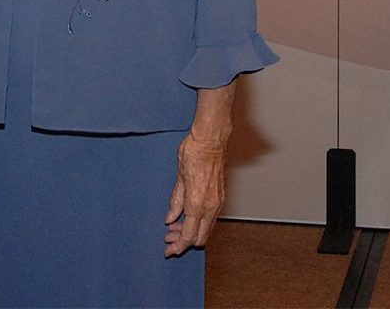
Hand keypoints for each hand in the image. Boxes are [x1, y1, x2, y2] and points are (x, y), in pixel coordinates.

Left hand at [163, 133, 226, 256]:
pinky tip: (188, 216)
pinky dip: (199, 223)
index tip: (168, 249)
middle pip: (199, 238)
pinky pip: (211, 218)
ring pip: (206, 229)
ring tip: (175, 227)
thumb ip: (176, 201)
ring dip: (192, 232)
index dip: (177, 246)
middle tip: (169, 238)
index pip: (188, 236)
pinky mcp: (221, 196)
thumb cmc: (194, 153)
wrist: (211, 140)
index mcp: (197, 204)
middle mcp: (210, 207)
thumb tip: (170, 218)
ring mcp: (218, 202)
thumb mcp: (179, 178)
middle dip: (184, 242)